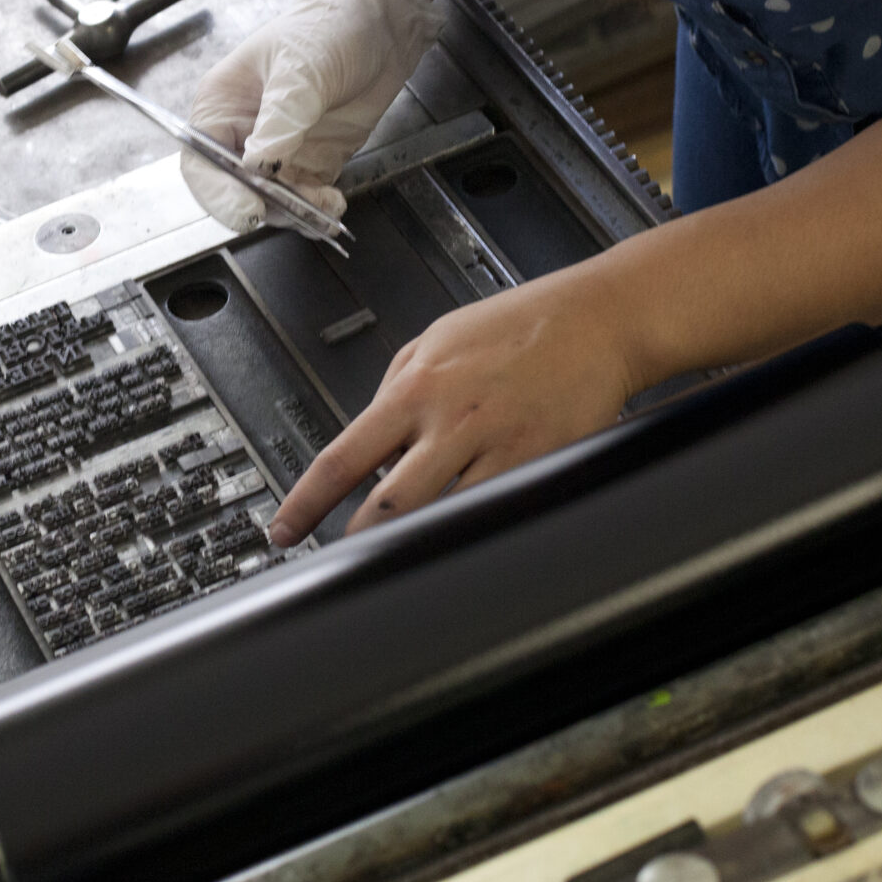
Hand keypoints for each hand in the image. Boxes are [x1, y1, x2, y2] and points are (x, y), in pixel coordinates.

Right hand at [183, 0, 443, 231]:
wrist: (383, 22)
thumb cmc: (329, 26)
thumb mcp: (302, 67)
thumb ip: (282, 118)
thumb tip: (259, 164)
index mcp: (222, 105)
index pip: (202, 161)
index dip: (218, 192)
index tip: (248, 209)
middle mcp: (244, 135)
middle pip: (234, 190)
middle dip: (262, 206)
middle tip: (292, 210)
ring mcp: (279, 153)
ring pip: (272, 203)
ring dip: (295, 214)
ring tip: (322, 207)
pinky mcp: (312, 164)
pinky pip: (305, 202)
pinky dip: (317, 212)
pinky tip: (332, 205)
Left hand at [267, 267, 641, 545]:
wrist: (596, 320)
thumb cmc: (519, 325)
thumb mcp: (437, 338)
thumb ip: (397, 386)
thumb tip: (368, 432)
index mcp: (416, 388)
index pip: (342, 458)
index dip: (305, 503)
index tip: (284, 529)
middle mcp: (451, 421)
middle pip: (386, 504)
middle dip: (356, 541)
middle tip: (338, 560)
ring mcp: (497, 448)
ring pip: (439, 518)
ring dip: (411, 543)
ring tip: (393, 556)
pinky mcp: (538, 465)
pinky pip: (494, 510)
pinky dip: (470, 528)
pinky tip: (459, 535)